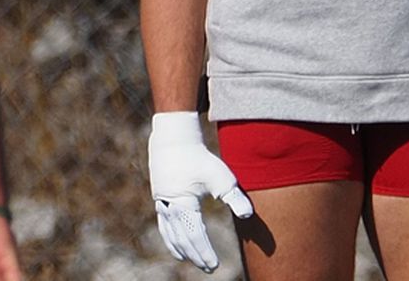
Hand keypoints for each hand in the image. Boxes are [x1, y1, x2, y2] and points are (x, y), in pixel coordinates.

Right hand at [148, 112, 253, 272]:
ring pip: (171, 235)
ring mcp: (162, 205)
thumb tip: (248, 216)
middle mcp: (170, 209)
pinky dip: (171, 239)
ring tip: (191, 261)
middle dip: (196, 255)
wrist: (175, 139)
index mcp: (184, 206)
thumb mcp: (220, 177)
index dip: (205, 253)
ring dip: (183, 250)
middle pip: (183, 240)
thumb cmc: (200, 158)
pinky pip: (164, 226)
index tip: (215, 266)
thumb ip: (234, 197)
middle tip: (208, 268)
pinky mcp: (160, 198)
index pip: (195, 237)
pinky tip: (176, 244)